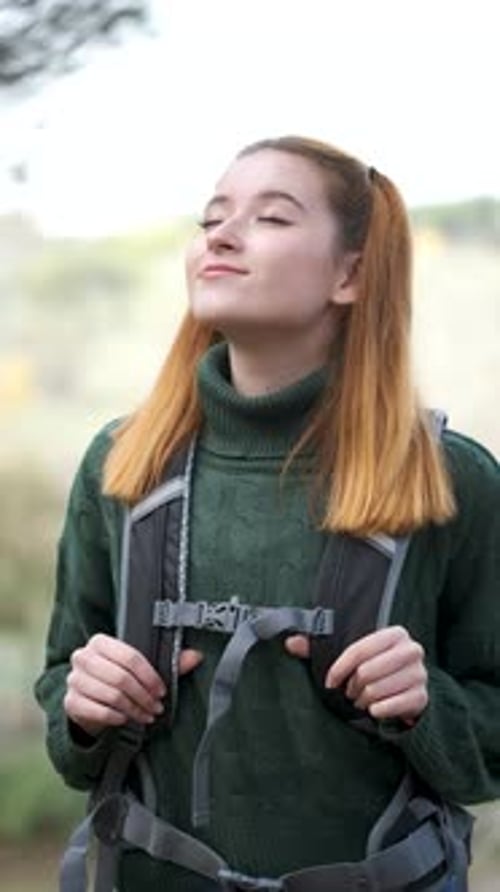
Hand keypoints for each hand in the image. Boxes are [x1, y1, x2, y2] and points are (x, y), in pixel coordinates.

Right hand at [64, 633, 202, 736]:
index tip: (162, 690)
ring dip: (133, 709)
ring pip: (111, 695)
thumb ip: (169, 661)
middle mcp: (82, 657)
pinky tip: (126, 719)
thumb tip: (197, 656)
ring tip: (146, 716)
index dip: (150, 676)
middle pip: (120, 677)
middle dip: (143, 695)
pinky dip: (116, 717)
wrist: (89, 698)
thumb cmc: (118, 679)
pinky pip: (98, 710)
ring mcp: (74, 680)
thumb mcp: (140, 669)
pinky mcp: (70, 702)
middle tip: (157, 707)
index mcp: (100, 642)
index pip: (130, 656)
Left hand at [285, 625, 427, 721]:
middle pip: (367, 672)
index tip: (329, 682)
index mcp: (395, 634)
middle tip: (349, 692)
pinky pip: (392, 706)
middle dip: (352, 687)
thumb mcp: (351, 655)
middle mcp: (411, 650)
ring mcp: (420, 674)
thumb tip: (289, 642)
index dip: (339, 668)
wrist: (408, 689)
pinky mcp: (422, 697)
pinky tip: (375, 709)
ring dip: (363, 700)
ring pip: (376, 691)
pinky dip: (378, 711)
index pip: (359, 649)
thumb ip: (320, 646)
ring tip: (362, 700)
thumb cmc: (374, 669)